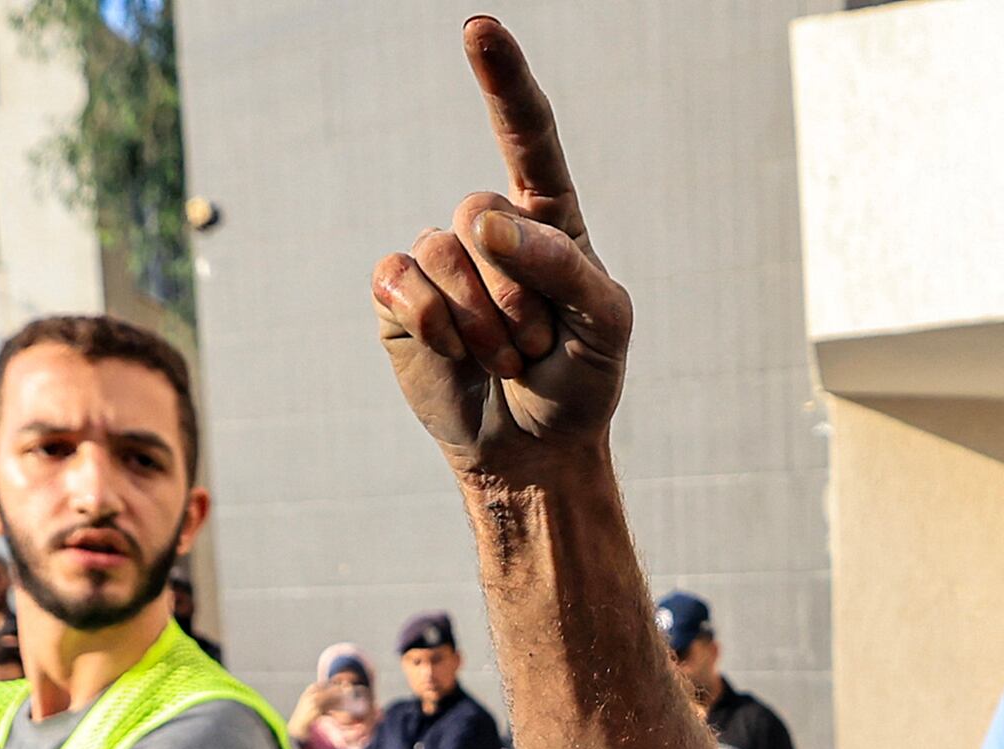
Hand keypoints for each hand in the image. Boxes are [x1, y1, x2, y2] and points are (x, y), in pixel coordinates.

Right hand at [369, 19, 628, 480]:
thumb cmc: (580, 382)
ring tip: (504, 358)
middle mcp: (488, 228)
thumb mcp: (606, 325)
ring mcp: (440, 259)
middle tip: (534, 344)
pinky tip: (456, 352)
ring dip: (481, 319)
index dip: (502, 81)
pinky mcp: (398, 296)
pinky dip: (433, 323)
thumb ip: (564, 264)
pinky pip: (400, 279)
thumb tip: (482, 223)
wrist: (533, 452)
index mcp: (549, 219)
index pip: (528, 137)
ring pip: (443, 251)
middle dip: (514, 289)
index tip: (478, 29)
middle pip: (481, 212)